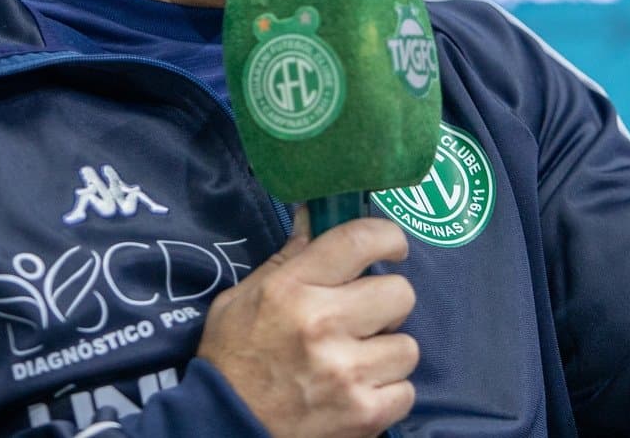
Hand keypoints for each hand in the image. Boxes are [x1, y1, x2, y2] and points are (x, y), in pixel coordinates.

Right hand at [197, 212, 418, 437]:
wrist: (222, 428)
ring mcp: (347, 372)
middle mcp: (323, 324)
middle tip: (366, 317)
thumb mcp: (244, 298)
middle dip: (387, 303)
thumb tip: (315, 214)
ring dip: (387, 353)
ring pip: (408, 346)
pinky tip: (359, 392)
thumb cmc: (233, 358)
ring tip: (359, 361)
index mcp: (293, 288)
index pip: (359, 240)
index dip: (388, 236)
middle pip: (400, 293)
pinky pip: (406, 391)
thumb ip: (288, 258)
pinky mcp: (364, 414)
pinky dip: (387, 393)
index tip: (392, 247)